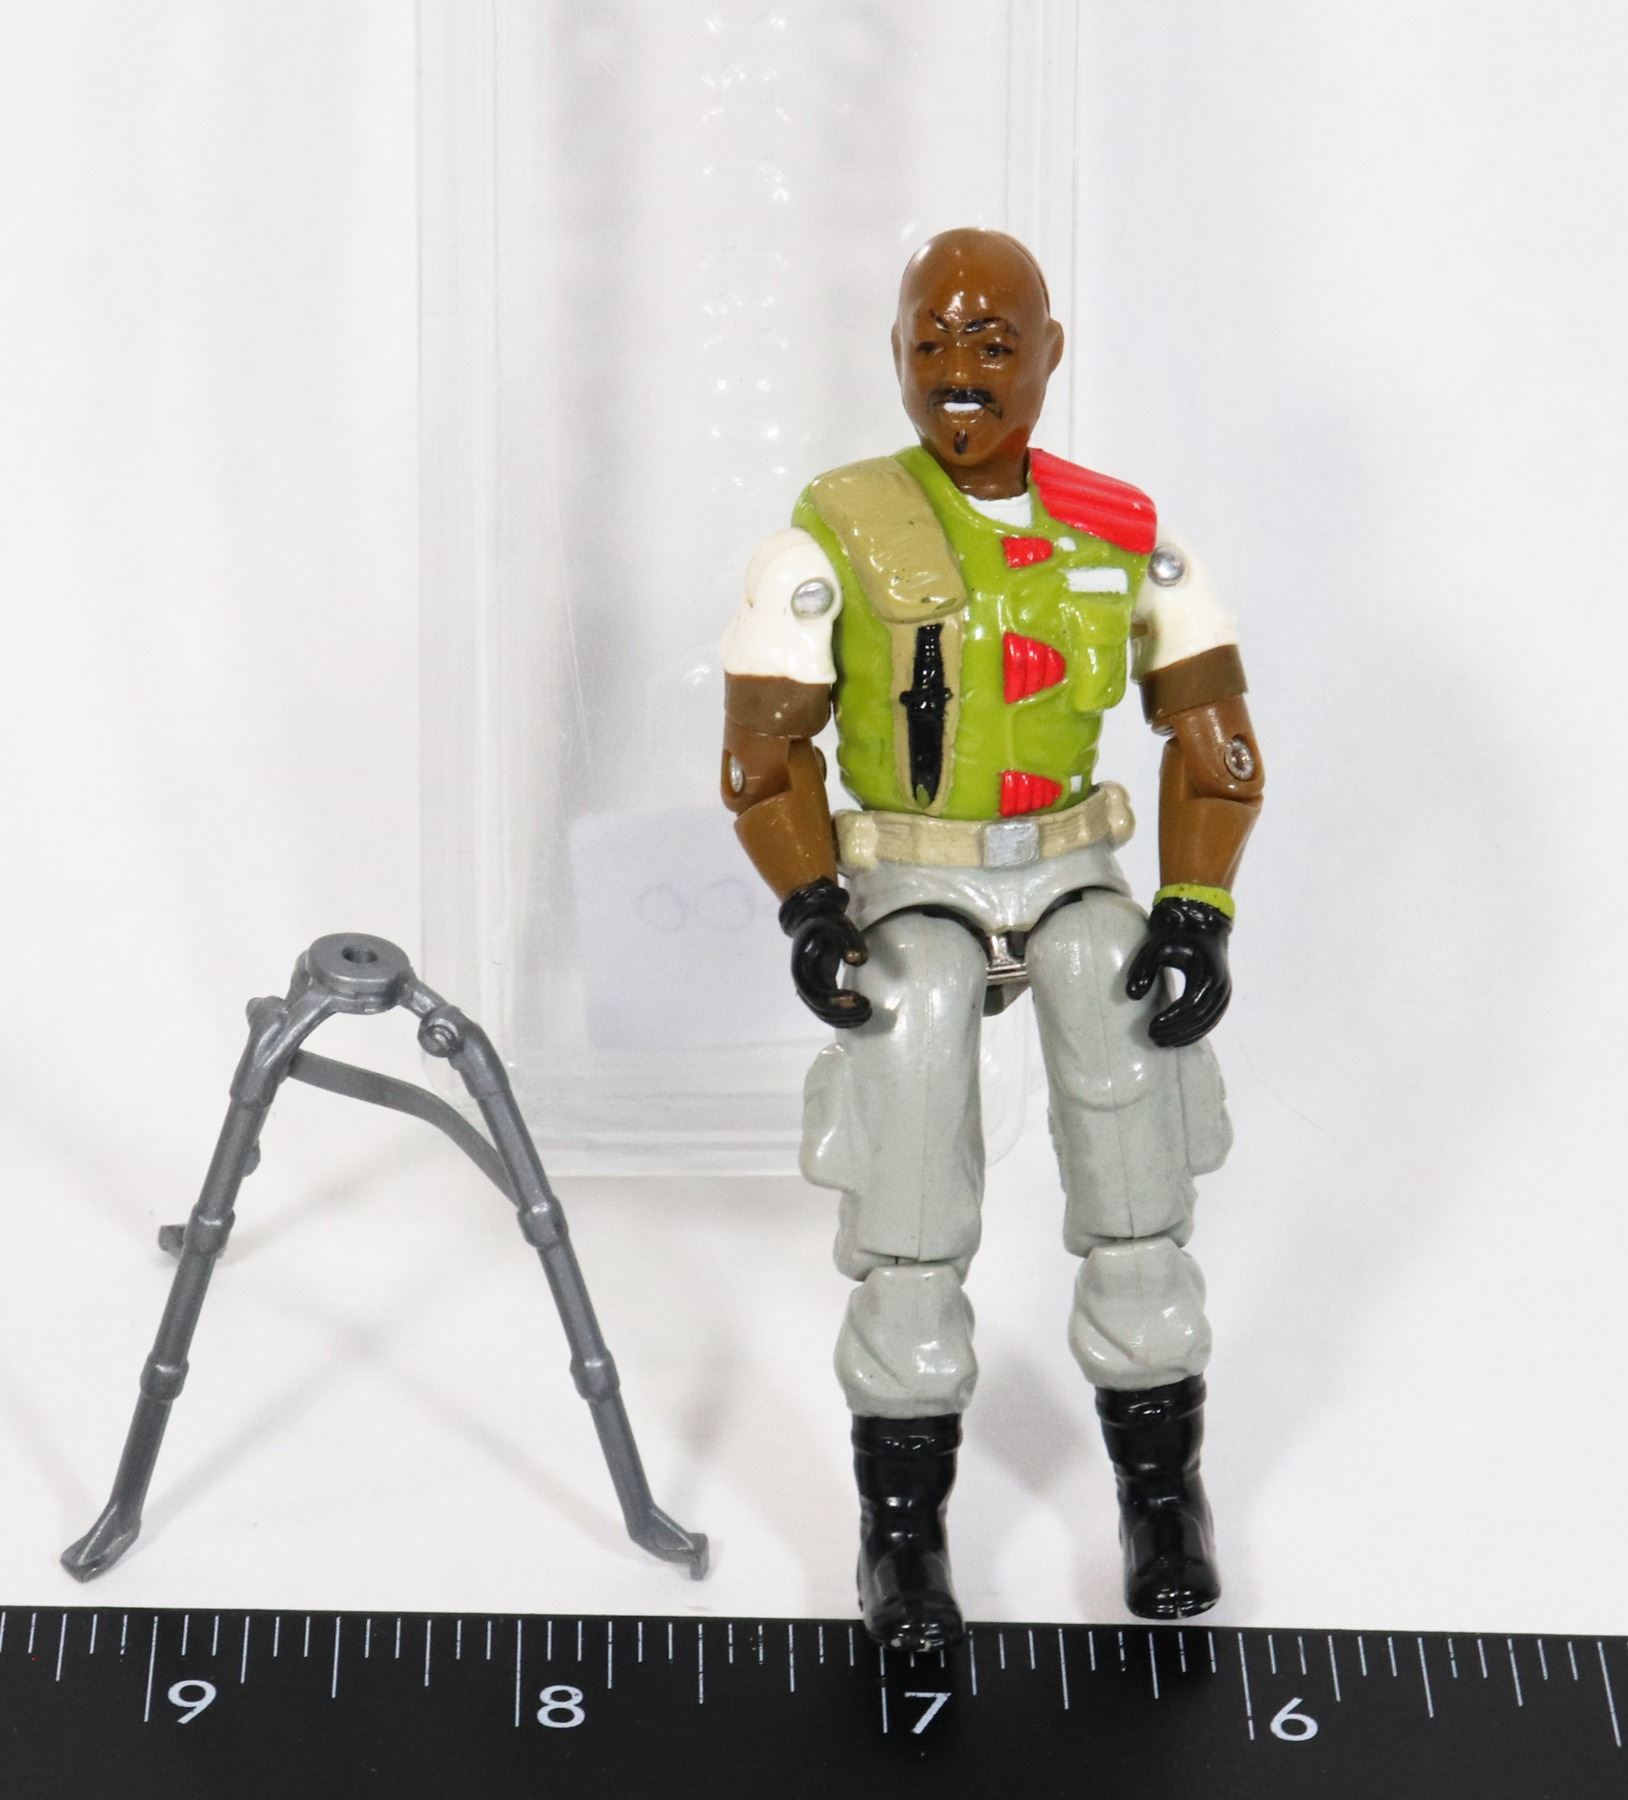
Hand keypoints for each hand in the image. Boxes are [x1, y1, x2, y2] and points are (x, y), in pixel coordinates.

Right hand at [779, 878, 871, 1028]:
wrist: (811, 916)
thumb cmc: (827, 920)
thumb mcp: (838, 924)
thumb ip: (849, 941)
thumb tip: (857, 961)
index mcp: (805, 966)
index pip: (818, 994)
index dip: (837, 1002)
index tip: (860, 1000)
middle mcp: (804, 980)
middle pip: (820, 1008)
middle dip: (843, 1014)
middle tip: (868, 1010)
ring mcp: (810, 984)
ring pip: (822, 1012)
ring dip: (843, 1018)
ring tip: (867, 1014)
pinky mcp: (819, 985)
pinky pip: (826, 1007)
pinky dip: (841, 1015)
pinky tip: (859, 1016)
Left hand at [1125, 896, 1231, 1047]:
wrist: (1202, 926)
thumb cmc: (1177, 936)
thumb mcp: (1156, 947)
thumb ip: (1143, 969)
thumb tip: (1132, 995)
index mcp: (1207, 974)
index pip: (1190, 1006)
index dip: (1171, 1019)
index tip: (1151, 1026)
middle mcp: (1220, 987)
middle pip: (1199, 1019)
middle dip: (1175, 1031)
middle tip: (1152, 1037)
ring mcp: (1224, 993)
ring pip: (1207, 1023)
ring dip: (1184, 1036)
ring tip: (1161, 1042)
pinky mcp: (1222, 997)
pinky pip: (1211, 1021)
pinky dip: (1195, 1033)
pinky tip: (1177, 1039)